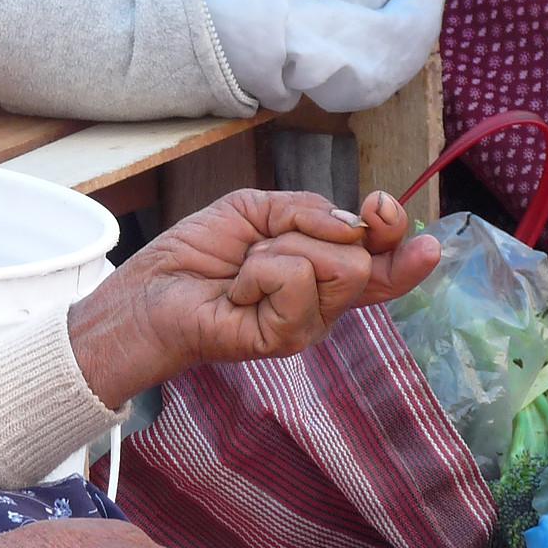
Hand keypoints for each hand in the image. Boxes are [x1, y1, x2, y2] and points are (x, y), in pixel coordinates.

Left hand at [69, 190, 441, 408]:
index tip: (383, 208)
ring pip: (340, 266)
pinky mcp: (286, 339)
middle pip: (363, 257)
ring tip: (245, 271)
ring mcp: (309, 325)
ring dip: (281, 251)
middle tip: (262, 247)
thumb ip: (311, 212)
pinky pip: (298, 279)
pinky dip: (260, 271)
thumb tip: (357, 225)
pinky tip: (238, 290)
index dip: (396, 235)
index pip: (383, 260)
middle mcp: (325, 302)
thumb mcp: (257, 210)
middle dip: (310, 232)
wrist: (151, 289)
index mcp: (323, 270)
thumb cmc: (199, 254)